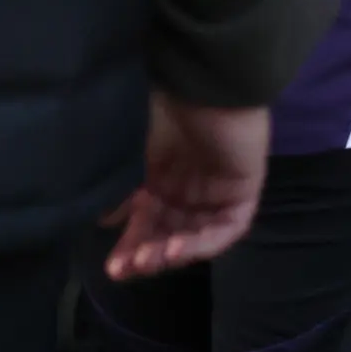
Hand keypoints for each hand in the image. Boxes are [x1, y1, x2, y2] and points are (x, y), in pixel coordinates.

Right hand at [102, 92, 270, 278]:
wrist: (201, 81)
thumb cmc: (164, 107)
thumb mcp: (133, 154)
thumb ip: (123, 190)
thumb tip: (106, 221)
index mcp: (163, 178)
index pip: (148, 223)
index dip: (131, 246)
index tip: (111, 266)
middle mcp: (190, 188)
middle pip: (170, 234)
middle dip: (146, 255)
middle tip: (123, 269)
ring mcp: (218, 191)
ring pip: (196, 236)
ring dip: (170, 253)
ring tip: (145, 260)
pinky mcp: (244, 191)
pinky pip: (227, 228)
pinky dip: (202, 242)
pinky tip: (174, 248)